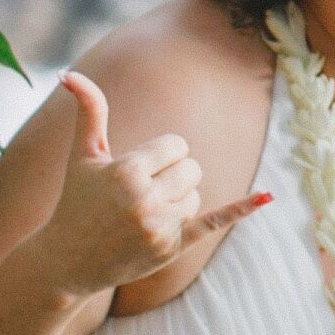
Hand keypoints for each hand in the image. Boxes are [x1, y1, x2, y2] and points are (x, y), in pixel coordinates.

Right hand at [21, 71, 265, 299]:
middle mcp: (144, 199)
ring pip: (196, 194)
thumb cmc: (75, 202)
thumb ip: (88, 111)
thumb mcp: (82, 155)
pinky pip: (214, 222)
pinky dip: (241, 208)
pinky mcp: (172, 248)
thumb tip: (67, 72)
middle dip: (173, 175)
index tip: (139, 169)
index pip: (176, 145)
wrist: (67, 262)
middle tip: (143, 193)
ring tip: (145, 214)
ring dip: (178, 200)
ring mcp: (160, 227)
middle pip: (192, 168)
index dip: (161, 155)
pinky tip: (267, 195)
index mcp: (126, 172)